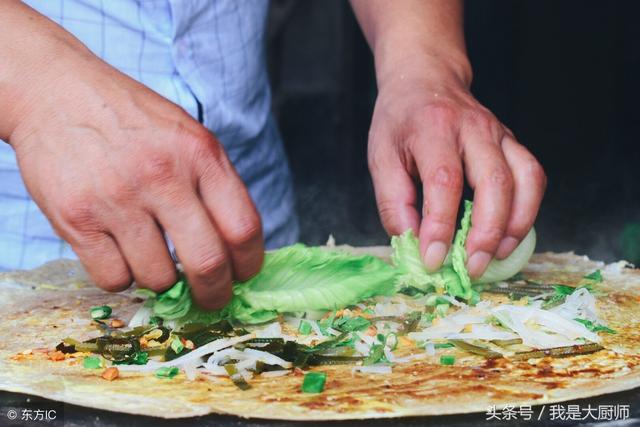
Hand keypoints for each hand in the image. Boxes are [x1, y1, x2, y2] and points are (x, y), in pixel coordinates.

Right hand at [7, 44, 262, 308]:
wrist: (58, 94)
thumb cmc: (133, 121)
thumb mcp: (188, 136)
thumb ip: (215, 185)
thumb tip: (238, 250)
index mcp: (200, 154)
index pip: (244, 228)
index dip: (250, 264)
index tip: (243, 275)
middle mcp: (162, 176)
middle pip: (208, 263)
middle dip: (215, 293)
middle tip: (211, 298)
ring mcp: (118, 199)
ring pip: (158, 278)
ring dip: (161, 280)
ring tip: (151, 255)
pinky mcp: (77, 218)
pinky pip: (113, 279)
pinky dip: (122, 277)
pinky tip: (119, 252)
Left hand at [368, 61, 545, 277]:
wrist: (426, 79)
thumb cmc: (400, 122)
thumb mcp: (381, 157)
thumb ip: (394, 202)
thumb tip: (413, 244)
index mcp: (433, 129)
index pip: (444, 181)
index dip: (440, 225)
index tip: (433, 259)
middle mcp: (473, 128)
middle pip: (494, 182)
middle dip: (486, 233)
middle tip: (472, 268)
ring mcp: (499, 133)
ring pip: (524, 179)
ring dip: (515, 225)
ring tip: (496, 257)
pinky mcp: (513, 142)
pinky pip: (533, 176)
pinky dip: (527, 210)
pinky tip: (510, 234)